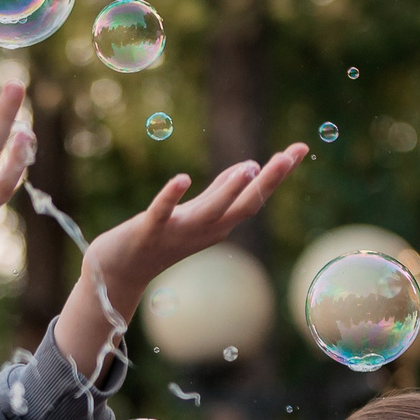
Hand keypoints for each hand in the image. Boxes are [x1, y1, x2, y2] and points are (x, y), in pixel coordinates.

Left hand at [57, 146, 309, 368]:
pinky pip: (162, 213)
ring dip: (228, 191)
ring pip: (209, 212)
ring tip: (248, 167)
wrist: (119, 271)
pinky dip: (170, 197)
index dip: (277, 174)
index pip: (254, 197)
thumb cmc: (159, 240)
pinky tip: (182, 178)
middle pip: (241, 205)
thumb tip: (249, 166)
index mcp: (217, 224)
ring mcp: (177, 233)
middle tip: (291, 155)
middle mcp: (204, 230)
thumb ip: (220, 190)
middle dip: (267, 181)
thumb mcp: (195, 214)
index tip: (301, 148)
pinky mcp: (148, 231)